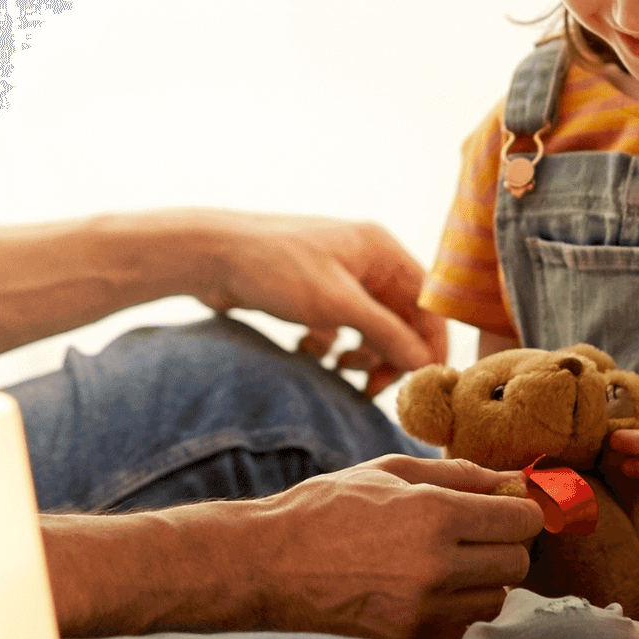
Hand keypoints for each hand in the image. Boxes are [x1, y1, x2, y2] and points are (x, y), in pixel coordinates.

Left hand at [183, 211, 448, 395]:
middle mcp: (364, 261)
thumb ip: (386, 333)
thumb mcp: (337, 304)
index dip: (429, 342)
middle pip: (398, 319)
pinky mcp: (312, 295)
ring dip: (359, 354)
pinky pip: (337, 328)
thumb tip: (424, 363)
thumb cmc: (276, 268)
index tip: (424, 381)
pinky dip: (328, 346)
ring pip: (368, 328)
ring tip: (338, 368)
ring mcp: (337, 278)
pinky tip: (306, 348)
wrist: (210, 256)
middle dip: (388, 355)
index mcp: (380, 250)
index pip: (426, 301)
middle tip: (371, 388)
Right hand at [247, 454, 542, 638]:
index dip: (519, 510)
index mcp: (434, 515)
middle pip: (516, 564)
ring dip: (481, 581)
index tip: (505, 508)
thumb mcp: (387, 473)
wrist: (266, 568)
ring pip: (494, 600)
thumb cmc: (325, 511)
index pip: (521, 520)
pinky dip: (453, 609)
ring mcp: (423, 613)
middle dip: (504, 545)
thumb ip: (456, 475)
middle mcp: (436, 568)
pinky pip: (460, 627)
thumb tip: (513, 479)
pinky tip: (420, 590)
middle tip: (474, 534)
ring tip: (442, 564)